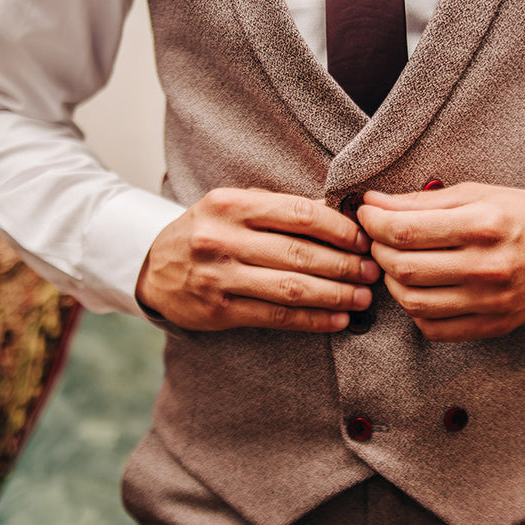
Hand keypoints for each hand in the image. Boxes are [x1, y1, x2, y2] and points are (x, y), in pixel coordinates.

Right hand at [136, 188, 379, 331]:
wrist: (152, 267)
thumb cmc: (208, 231)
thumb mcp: (234, 208)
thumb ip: (280, 209)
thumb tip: (342, 217)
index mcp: (230, 204)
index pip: (298, 213)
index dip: (339, 228)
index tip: (365, 239)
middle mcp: (221, 238)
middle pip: (299, 252)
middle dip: (344, 264)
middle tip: (372, 271)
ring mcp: (218, 276)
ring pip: (290, 287)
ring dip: (334, 295)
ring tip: (362, 298)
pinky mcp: (217, 311)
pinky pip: (274, 316)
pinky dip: (311, 320)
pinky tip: (337, 321)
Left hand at [357, 182, 524, 341]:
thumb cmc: (522, 216)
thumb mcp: (477, 194)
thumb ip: (422, 201)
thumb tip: (373, 203)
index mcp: (483, 224)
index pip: (406, 231)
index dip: (374, 224)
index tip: (367, 216)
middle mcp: (487, 265)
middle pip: (404, 268)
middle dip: (378, 252)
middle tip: (379, 240)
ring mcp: (491, 301)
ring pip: (414, 303)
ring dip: (392, 283)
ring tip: (397, 265)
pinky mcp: (494, 325)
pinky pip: (435, 329)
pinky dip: (416, 311)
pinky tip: (421, 290)